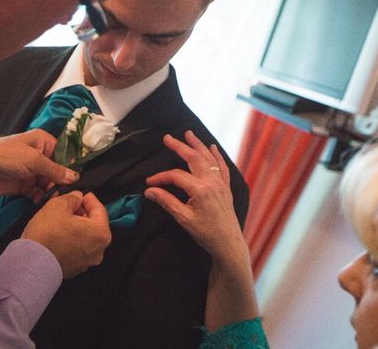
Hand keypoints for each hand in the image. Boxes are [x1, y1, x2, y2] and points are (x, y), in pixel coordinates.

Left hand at [0, 129, 78, 200]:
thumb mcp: (34, 160)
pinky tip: (39, 199)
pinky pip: (39, 192)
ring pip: (50, 183)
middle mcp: (40, 156)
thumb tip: (75, 177)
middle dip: (61, 181)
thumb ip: (55, 170)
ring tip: (52, 198)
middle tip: (64, 192)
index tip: (78, 179)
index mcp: (43, 142)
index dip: (71, 166)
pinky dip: (40, 196)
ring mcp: (33, 171)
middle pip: (58, 171)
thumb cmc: (7, 156)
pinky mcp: (25, 184)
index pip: (64, 154)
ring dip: (51, 190)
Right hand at [22, 191, 111, 277]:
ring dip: (75, 226)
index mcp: (100, 234)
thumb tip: (77, 197)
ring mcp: (87, 262)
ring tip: (60, 219)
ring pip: (85, 237)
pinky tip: (57, 234)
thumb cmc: (47, 235)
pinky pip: (76, 249)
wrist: (30, 263)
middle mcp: (98, 250)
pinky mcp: (75, 268)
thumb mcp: (58, 205)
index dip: (88, 198)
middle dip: (81, 212)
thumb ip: (72, 198)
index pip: (99, 209)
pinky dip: (70, 240)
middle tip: (68, 205)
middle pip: (93, 224)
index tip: (79, 194)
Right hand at [145, 131, 258, 329]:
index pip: (176, 176)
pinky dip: (217, 156)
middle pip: (194, 158)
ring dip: (198, 145)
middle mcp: (212, 182)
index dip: (161, 178)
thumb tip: (149, 191)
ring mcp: (221, 183)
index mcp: (200, 189)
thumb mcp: (183, 219)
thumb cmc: (205, 233)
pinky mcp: (226, 187)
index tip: (149, 183)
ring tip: (189, 134)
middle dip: (180, 146)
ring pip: (208, 159)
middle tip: (167, 138)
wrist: (228, 244)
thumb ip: (167, 202)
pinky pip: (222, 167)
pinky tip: (213, 148)